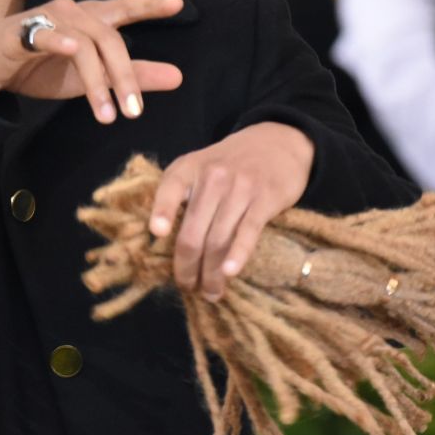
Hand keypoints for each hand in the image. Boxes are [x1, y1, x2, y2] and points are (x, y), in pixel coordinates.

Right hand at [0, 0, 184, 122]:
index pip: (124, 8)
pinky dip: (60, 41)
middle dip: (126, 76)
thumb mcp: (89, 79)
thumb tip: (179, 77)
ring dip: (97, 82)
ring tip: (107, 116)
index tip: (177, 6)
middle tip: (135, 112)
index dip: (149, 5)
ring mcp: (46, 19)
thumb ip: (133, 76)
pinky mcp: (20, 33)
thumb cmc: (37, 69)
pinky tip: (72, 50)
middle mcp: (72, 12)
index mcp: (90, 19)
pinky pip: (45, 35)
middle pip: (110, 38)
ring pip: (84, 45)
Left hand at [148, 122, 313, 300]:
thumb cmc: (230, 163)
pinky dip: (237, 255)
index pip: (169, 190)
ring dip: (211, 273)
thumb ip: (182, 194)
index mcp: (188, 168)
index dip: (162, 211)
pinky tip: (230, 273)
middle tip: (187, 287)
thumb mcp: (200, 166)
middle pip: (193, 232)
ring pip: (218, 239)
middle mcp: (212, 177)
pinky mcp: (265, 199)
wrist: (277, 142)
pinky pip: (247, 232)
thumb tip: (163, 242)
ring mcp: (239, 188)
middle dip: (187, 267)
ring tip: (211, 292)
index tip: (157, 233)